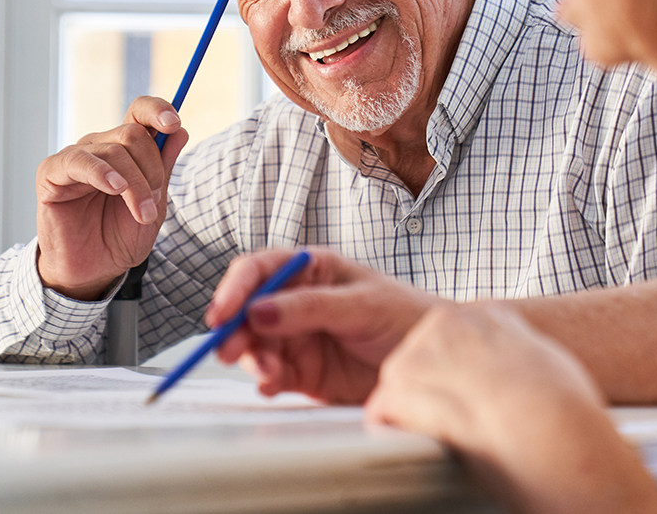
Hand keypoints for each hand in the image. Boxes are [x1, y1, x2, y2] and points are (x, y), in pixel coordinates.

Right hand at [34, 96, 188, 300]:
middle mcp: (100, 146)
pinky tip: (114, 188)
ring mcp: (75, 158)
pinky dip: (102, 172)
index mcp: (125, 149)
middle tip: (153, 204)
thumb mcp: (154, 203)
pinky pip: (78, 161)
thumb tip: (180, 131)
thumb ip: (164, 167)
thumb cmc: (120, 236)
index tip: (174, 124)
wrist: (93, 269)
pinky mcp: (51, 173)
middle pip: (132, 134)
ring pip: (113, 150)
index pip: (140, 111)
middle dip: (152, 168)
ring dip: (135, 184)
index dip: (158, 110)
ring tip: (142, 213)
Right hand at [206, 247, 445, 402]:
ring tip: (270, 372)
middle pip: (248, 312)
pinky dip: (266, 381)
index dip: (234, 289)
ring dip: (253, 358)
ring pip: (255, 345)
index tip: (221, 313)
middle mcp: (296, 302)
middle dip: (234, 330)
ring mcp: (298, 338)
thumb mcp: (363, 304)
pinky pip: (272, 375)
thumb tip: (259, 310)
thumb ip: (311, 306)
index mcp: (311, 270)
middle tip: (230, 351)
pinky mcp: (303, 373)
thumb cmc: (407, 316)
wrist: (435, 361)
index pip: (259, 271)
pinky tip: (274, 384)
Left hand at [365, 304, 656, 513]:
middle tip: (455, 427)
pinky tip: (415, 450)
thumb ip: (514, 358)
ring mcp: (421, 353)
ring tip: (442, 442)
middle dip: (428, 393)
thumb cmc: (565, 409)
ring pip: (397, 386)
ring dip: (410, 416)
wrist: (554, 431)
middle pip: (418, 359)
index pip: (449, 339)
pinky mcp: (402, 389)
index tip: (469, 402)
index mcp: (485, 314)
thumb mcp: (547, 363)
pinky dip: (391, 435)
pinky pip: (381, 413)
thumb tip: (509, 377)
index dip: (456, 376)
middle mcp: (448, 323)